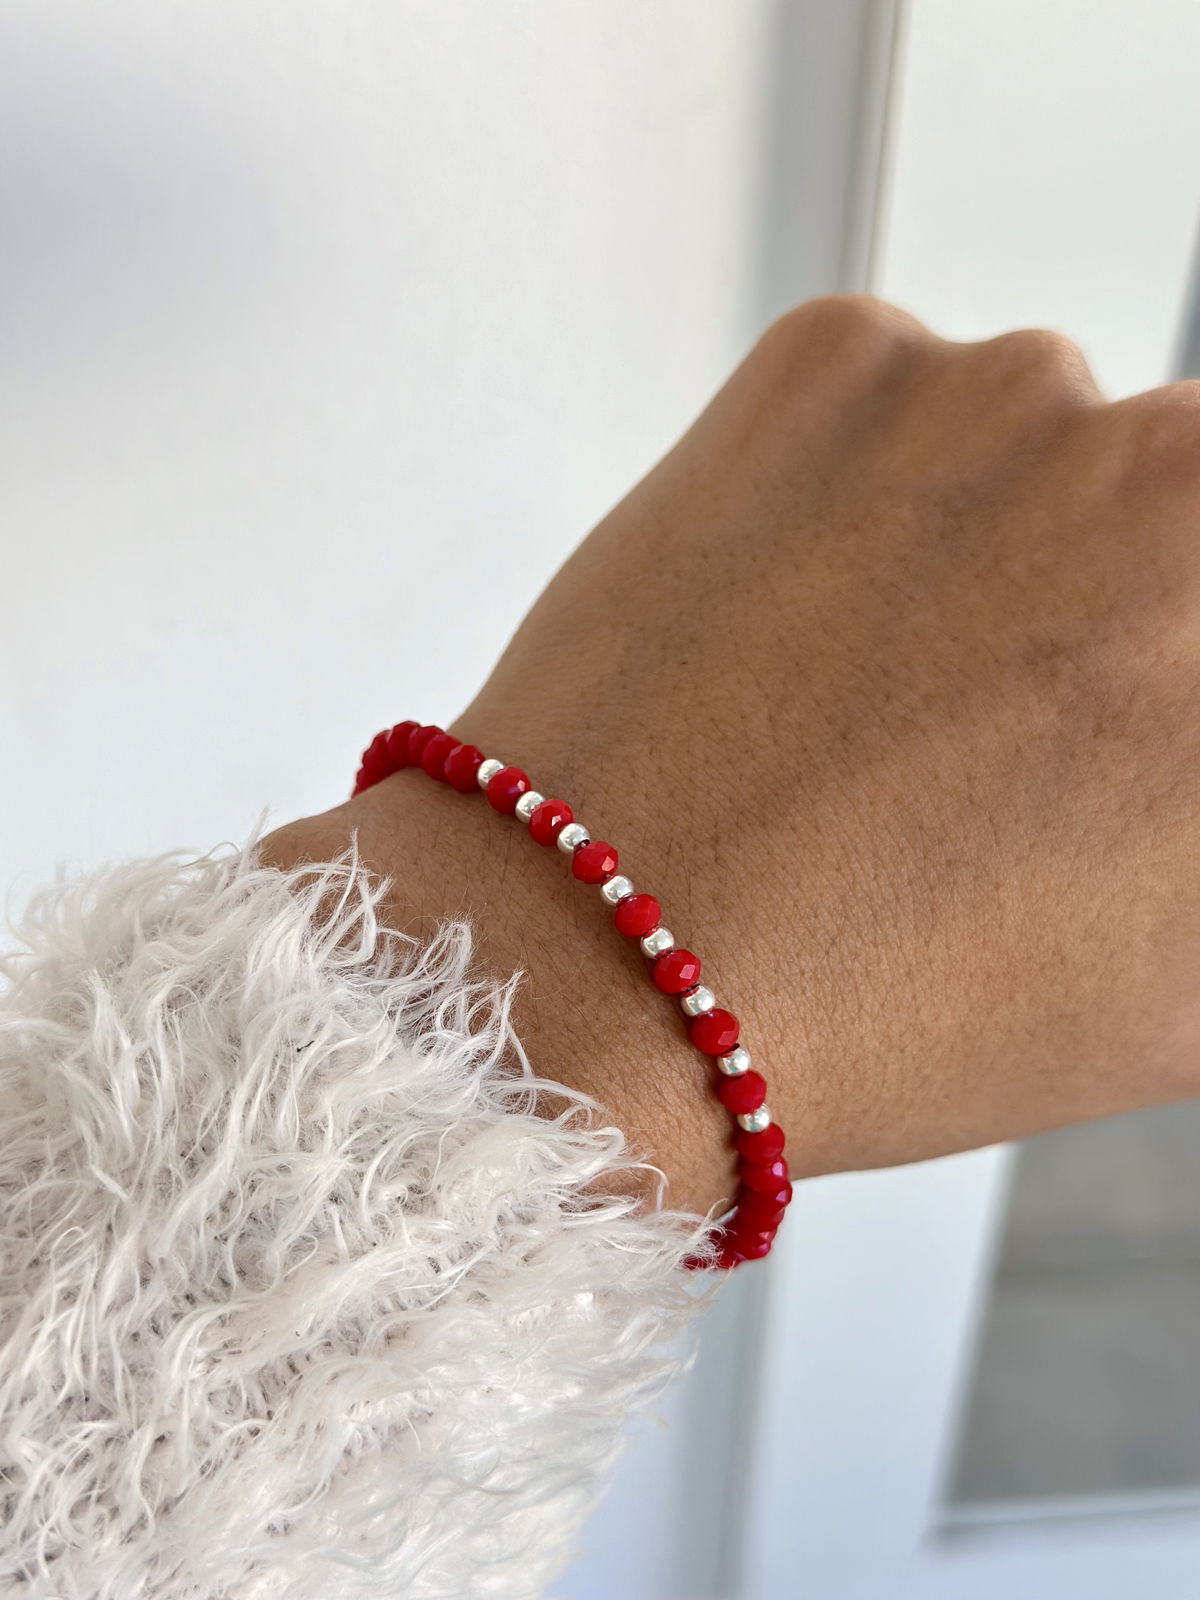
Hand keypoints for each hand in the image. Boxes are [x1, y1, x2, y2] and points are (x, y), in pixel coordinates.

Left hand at [263, 296, 1199, 1218]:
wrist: (606, 959)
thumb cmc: (894, 1004)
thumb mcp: (1182, 979)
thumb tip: (1179, 739)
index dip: (1149, 686)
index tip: (1096, 725)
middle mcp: (1169, 464)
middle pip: (1163, 509)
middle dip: (1102, 610)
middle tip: (996, 732)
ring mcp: (994, 390)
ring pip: (1032, 449)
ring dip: (984, 547)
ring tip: (872, 699)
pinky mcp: (836, 360)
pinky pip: (894, 406)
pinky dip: (859, 494)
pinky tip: (798, 626)